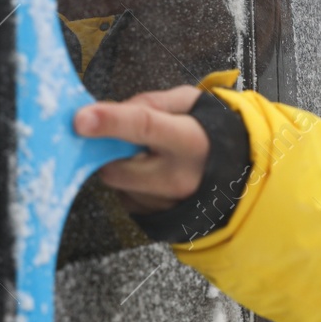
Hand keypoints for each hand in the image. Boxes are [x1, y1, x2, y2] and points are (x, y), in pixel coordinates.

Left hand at [74, 86, 208, 213]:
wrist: (240, 174)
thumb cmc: (211, 133)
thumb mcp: (191, 103)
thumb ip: (151, 102)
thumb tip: (111, 110)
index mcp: (190, 140)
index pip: (144, 126)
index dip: (109, 122)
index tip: (80, 120)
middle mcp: (180, 177)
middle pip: (116, 168)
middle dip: (109, 152)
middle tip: (125, 140)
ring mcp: (170, 204)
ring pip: (119, 185)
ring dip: (123, 168)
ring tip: (149, 158)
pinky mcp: (160, 219)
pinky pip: (127, 201)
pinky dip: (130, 186)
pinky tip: (151, 176)